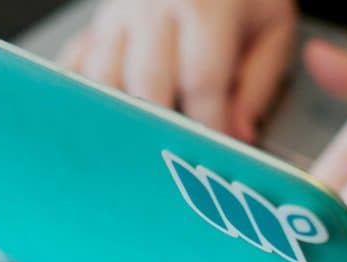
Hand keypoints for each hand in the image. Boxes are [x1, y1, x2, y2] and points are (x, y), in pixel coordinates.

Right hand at [58, 0, 296, 142]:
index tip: (217, 154)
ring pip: (103, 80)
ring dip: (121, 120)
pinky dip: (83, 98)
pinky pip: (75, 66)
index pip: (203, 82)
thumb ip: (258, 81)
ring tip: (139, 151)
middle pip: (147, 84)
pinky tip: (96, 122)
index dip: (210, 126)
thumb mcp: (271, 24)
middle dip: (163, 131)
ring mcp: (117, 15)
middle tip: (176, 161)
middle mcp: (152, 5)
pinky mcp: (95, 25)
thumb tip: (240, 133)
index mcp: (203, 5)